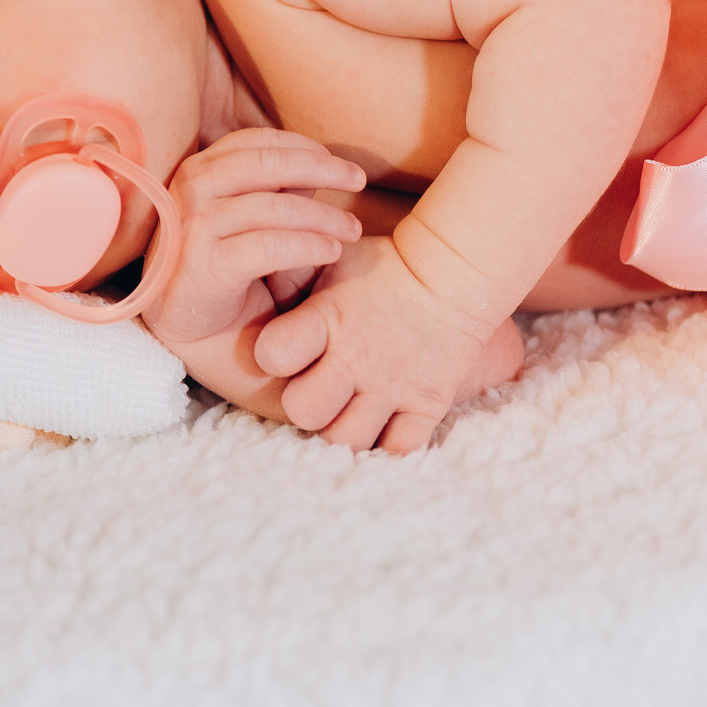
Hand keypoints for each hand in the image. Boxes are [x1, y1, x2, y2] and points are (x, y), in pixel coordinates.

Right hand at [141, 128, 367, 347]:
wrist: (192, 325)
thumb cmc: (226, 266)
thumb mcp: (250, 220)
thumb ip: (275, 190)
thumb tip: (316, 163)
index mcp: (197, 171)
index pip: (253, 142)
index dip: (301, 146)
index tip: (336, 161)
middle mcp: (190, 192)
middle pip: (264, 164)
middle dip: (320, 167)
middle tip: (358, 179)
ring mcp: (193, 227)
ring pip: (271, 207)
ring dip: (322, 215)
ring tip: (352, 229)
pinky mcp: (203, 266)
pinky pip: (269, 247)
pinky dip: (308, 246)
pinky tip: (331, 251)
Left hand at [251, 231, 524, 452]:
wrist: (452, 272)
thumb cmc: (379, 266)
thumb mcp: (330, 259)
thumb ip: (290, 276)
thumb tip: (253, 278)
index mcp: (327, 319)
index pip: (274, 353)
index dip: (270, 355)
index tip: (283, 350)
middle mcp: (356, 358)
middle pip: (305, 411)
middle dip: (302, 405)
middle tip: (315, 390)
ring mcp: (393, 385)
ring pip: (348, 440)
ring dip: (340, 429)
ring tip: (345, 411)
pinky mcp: (428, 402)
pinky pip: (399, 447)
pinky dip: (386, 444)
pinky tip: (379, 425)